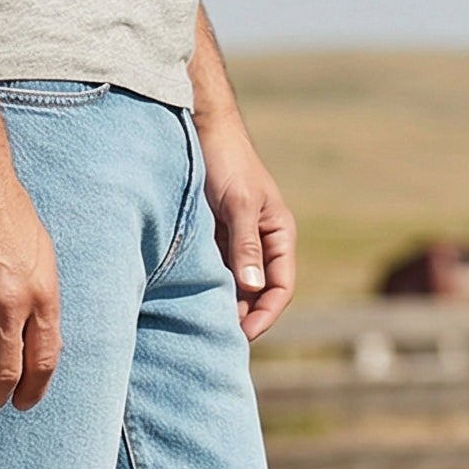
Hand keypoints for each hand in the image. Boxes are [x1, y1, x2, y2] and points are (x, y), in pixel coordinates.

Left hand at [198, 115, 296, 341]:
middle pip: (257, 293)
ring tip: (201, 327)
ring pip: (234, 285)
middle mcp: (261, 242)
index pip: (281, 288)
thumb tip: (251, 289)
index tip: (242, 336)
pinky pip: (213, 272)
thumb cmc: (225, 160)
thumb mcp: (238, 203)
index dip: (265, 315)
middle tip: (217, 341)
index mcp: (279, 234)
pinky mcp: (212, 238)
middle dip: (242, 317)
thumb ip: (245, 246)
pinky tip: (188, 303)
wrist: (199, 127)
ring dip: (222, 306)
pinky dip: (205, 289)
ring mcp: (236, 241)